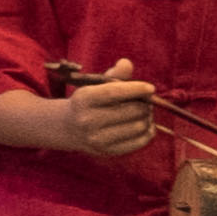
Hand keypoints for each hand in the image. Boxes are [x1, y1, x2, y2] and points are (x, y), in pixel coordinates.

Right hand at [45, 65, 163, 161]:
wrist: (66, 128)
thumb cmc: (87, 102)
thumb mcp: (94, 86)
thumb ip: (113, 75)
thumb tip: (127, 63)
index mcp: (84, 99)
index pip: (115, 93)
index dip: (137, 89)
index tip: (150, 88)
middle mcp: (88, 120)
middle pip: (132, 111)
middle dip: (146, 104)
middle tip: (147, 102)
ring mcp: (97, 138)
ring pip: (139, 127)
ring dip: (148, 118)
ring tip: (145, 113)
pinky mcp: (107, 151)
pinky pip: (139, 142)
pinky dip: (148, 132)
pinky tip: (145, 126)